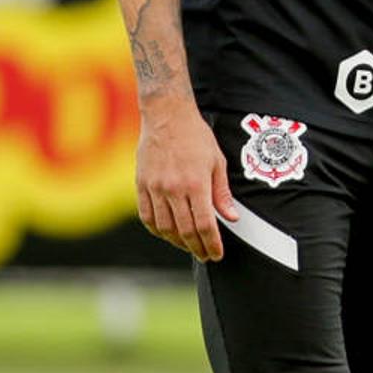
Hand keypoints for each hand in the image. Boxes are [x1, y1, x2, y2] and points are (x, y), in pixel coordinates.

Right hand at [134, 96, 237, 261]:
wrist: (167, 116)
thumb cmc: (196, 137)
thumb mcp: (217, 162)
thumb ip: (222, 193)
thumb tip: (231, 218)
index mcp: (196, 183)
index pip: (205, 224)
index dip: (211, 243)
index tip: (216, 254)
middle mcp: (174, 189)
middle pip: (184, 230)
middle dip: (196, 248)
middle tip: (205, 255)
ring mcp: (155, 188)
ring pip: (164, 228)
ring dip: (177, 242)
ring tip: (189, 246)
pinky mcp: (141, 185)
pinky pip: (147, 217)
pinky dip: (157, 230)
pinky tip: (167, 234)